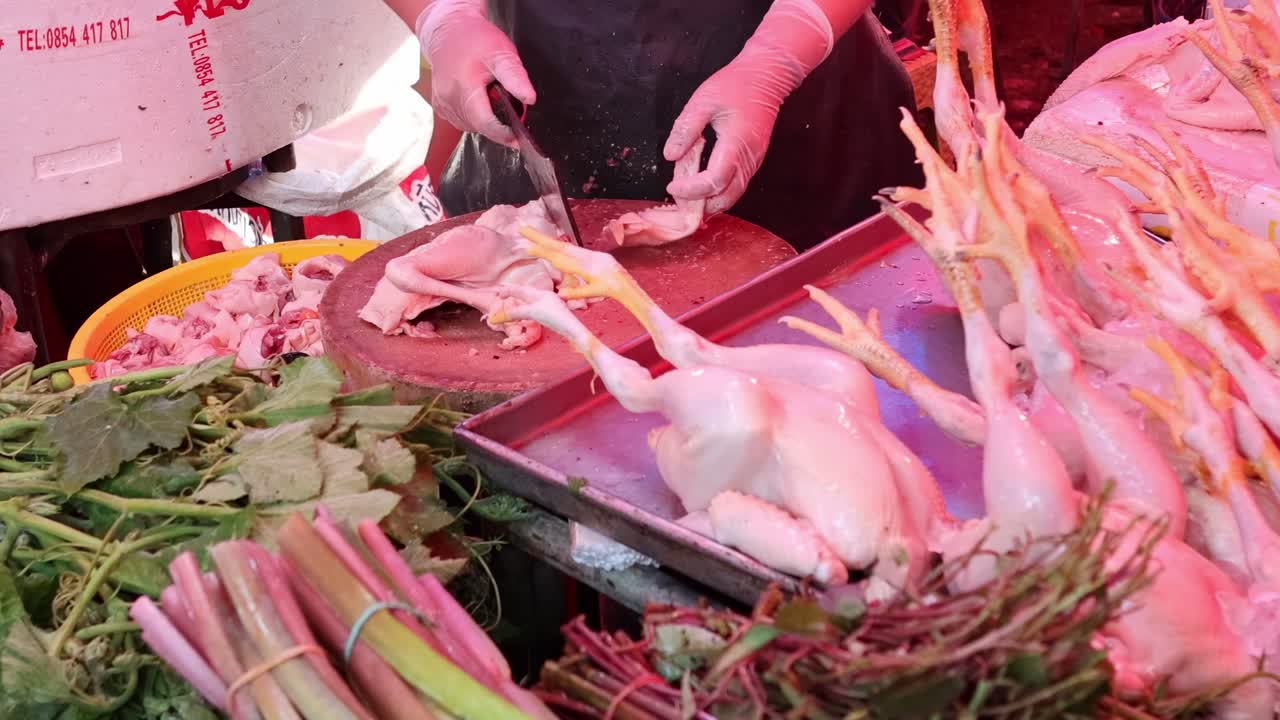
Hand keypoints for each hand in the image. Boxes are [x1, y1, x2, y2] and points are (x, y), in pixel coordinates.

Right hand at [417, 0, 534, 146]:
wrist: (447, 29)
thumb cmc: (473, 39)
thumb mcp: (501, 53)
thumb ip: (515, 77)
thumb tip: (529, 98)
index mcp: (463, 88)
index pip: (485, 123)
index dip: (503, 135)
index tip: (518, 140)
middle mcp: (449, 99)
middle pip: (478, 127)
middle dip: (497, 125)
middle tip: (509, 108)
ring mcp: (442, 104)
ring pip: (469, 126)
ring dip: (484, 121)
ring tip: (491, 99)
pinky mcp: (439, 106)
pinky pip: (460, 121)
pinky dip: (473, 117)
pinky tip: (479, 101)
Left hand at [663, 0, 834, 213]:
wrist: (767, 77)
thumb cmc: (736, 84)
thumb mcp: (703, 100)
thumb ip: (686, 129)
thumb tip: (670, 155)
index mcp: (737, 143)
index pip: (714, 180)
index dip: (691, 189)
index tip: (671, 186)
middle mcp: (749, 159)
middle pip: (725, 198)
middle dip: (699, 205)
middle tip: (675, 197)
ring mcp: (753, 163)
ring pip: (731, 197)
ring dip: (708, 202)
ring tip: (684, 194)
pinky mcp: (752, 163)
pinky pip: (735, 187)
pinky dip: (716, 194)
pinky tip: (698, 187)